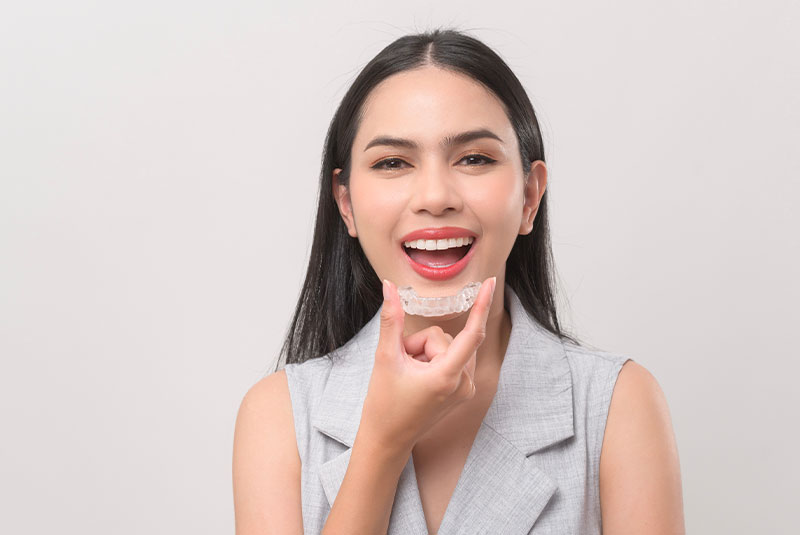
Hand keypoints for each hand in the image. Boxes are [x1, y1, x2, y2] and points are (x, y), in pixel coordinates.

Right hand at [358, 276, 496, 454]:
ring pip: (447, 347)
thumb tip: (389, 287)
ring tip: (410, 375)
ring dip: (425, 353)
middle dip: (420, 344)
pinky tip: (419, 378)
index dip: (482, 305)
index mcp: (447, 376)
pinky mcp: (462, 391)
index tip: (490, 283)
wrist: (387, 440)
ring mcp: (465, 389)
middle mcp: (463, 383)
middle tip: (403, 365)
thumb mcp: (385, 358)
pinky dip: (433, 361)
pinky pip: (451, 359)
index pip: (472, 333)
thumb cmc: (384, 404)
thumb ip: (392, 319)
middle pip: (445, 338)